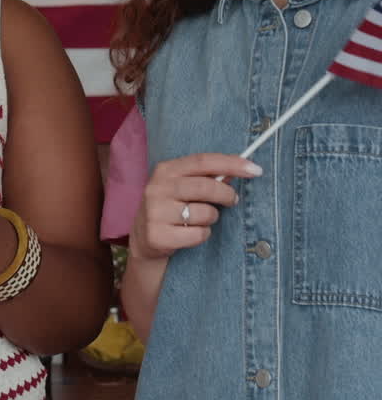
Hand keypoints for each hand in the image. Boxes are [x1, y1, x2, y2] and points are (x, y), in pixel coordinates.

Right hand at [130, 152, 262, 261]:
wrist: (144, 239)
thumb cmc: (171, 208)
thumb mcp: (182, 187)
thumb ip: (206, 178)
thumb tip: (238, 171)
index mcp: (165, 170)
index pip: (203, 161)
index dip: (231, 164)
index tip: (255, 169)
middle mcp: (157, 188)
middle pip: (206, 186)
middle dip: (226, 195)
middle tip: (232, 200)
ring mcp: (155, 212)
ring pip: (204, 213)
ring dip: (211, 218)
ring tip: (201, 220)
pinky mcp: (157, 235)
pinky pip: (198, 234)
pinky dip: (203, 235)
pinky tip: (191, 233)